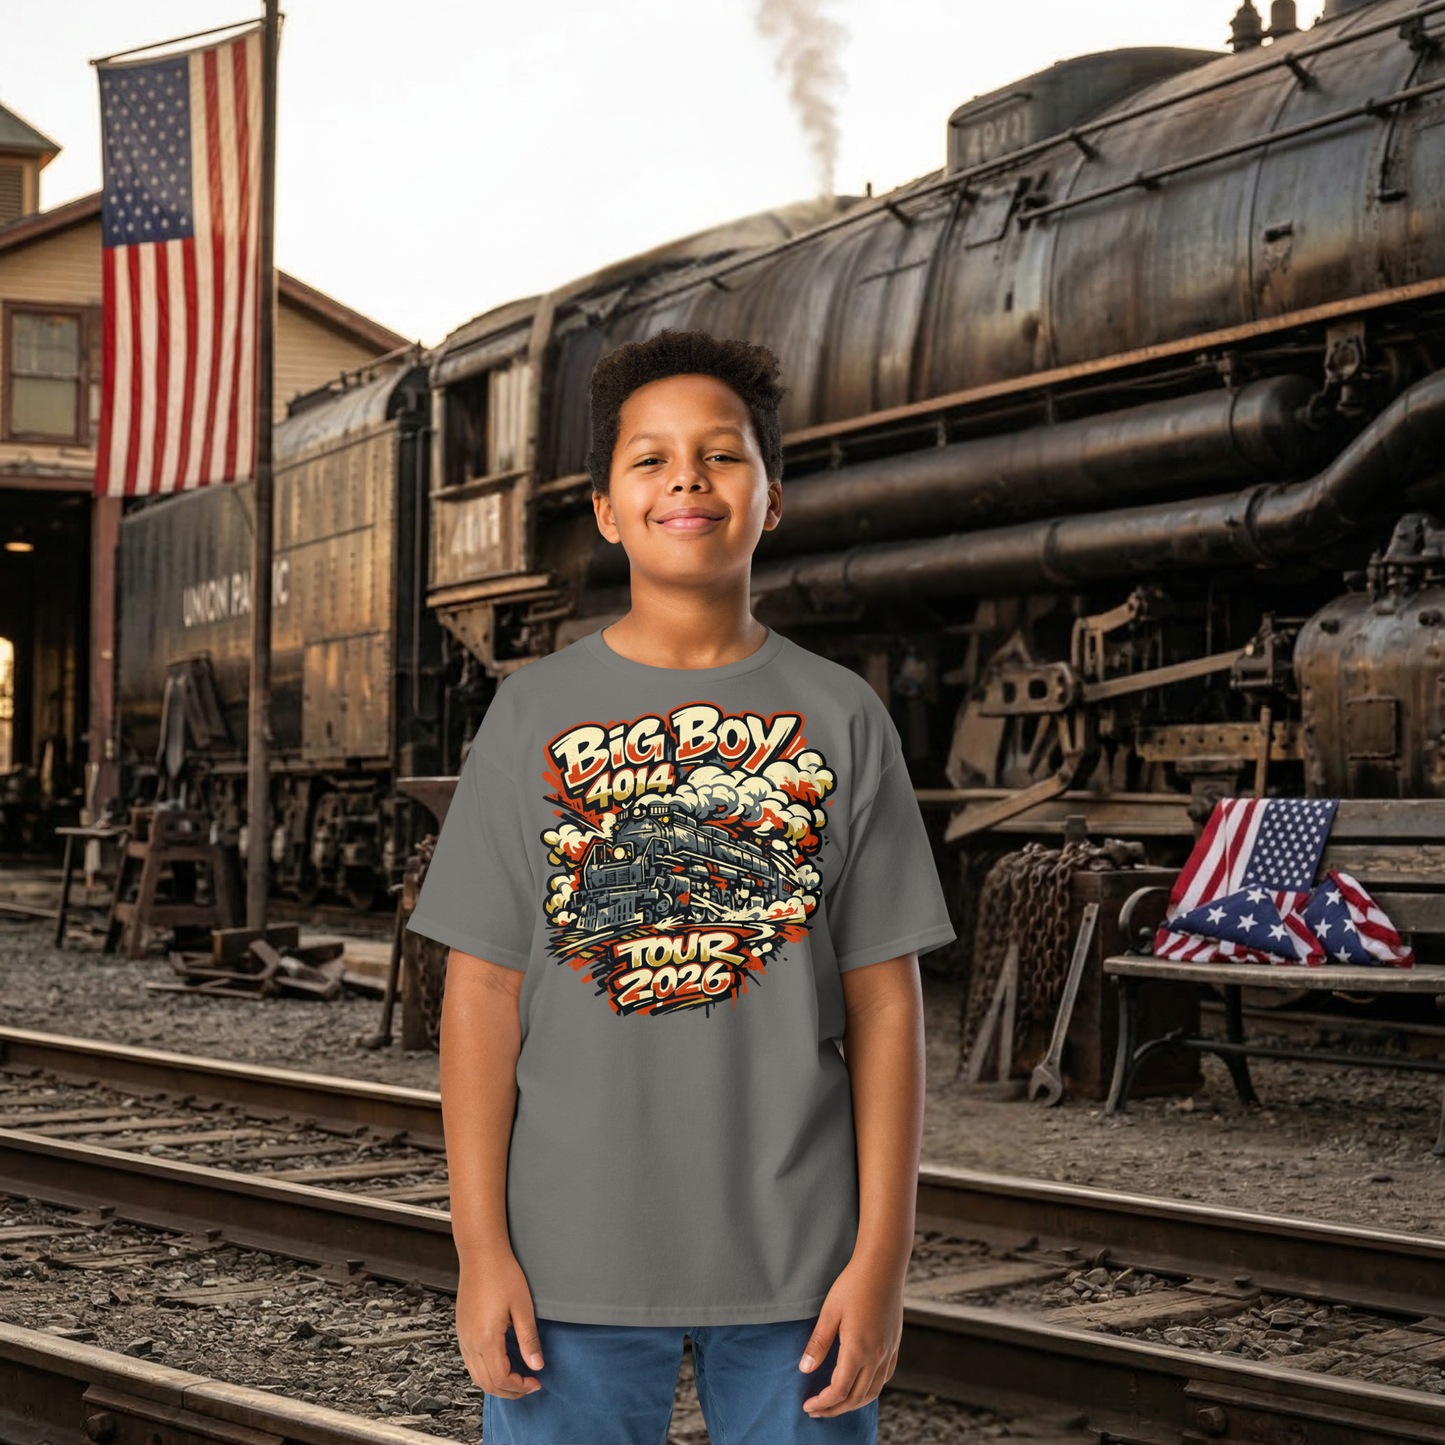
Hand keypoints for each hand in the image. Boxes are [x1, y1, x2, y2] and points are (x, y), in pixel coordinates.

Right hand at [455, 1248, 544, 1398]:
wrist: (481, 1254)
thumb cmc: (503, 1275)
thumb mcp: (523, 1307)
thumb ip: (528, 1340)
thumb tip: (537, 1366)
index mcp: (486, 1338)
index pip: (502, 1378)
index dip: (520, 1386)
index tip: (537, 1382)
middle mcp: (470, 1342)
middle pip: (487, 1383)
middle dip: (509, 1391)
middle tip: (529, 1386)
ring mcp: (463, 1337)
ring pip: (476, 1376)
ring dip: (496, 1384)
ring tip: (517, 1378)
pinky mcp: (461, 1330)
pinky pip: (471, 1362)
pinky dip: (486, 1372)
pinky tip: (501, 1363)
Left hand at [798, 1255, 902, 1417]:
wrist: (883, 1265)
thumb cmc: (853, 1284)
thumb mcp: (830, 1312)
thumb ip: (818, 1343)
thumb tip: (804, 1369)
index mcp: (858, 1349)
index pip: (839, 1390)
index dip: (823, 1403)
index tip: (808, 1405)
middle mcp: (877, 1355)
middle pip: (856, 1397)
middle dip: (835, 1409)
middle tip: (816, 1411)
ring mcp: (888, 1350)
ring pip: (873, 1391)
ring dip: (853, 1403)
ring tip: (835, 1404)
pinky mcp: (894, 1343)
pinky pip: (885, 1377)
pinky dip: (871, 1389)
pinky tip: (860, 1385)